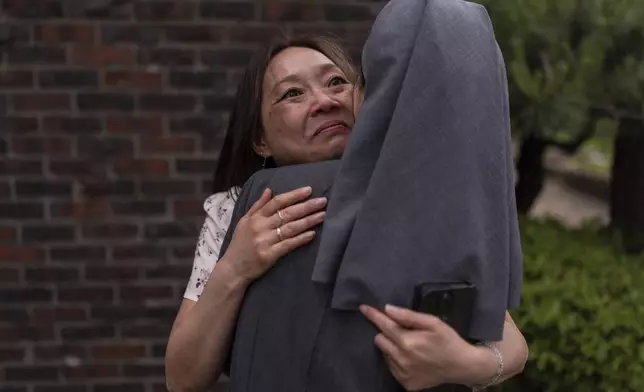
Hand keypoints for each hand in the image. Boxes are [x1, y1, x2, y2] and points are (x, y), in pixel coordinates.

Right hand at [222, 186, 326, 282]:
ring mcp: (265, 241)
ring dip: (308, 221)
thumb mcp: (244, 221)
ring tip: (322, 215)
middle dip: (306, 206)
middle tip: (323, 201)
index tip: (309, 190)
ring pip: (290, 228)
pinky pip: (288, 245)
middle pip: (287, 213)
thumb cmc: (240, 244)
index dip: (293, 195)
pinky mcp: (269, 255)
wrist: (233, 268)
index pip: (277, 202)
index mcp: (256, 217)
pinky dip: (301, 239)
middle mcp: (261, 227)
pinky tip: (312, 234)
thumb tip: (269, 190)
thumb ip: (258, 205)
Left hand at [360, 304, 487, 390]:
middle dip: (386, 332)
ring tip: (409, 345)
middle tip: (402, 331)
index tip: (363, 308)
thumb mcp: (432, 322)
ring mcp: (403, 374)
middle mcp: (402, 359)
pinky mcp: (406, 383)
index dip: (373, 315)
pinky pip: (391, 367)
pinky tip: (411, 358)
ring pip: (384, 354)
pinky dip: (397, 360)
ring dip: (392, 347)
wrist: (462, 366)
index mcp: (408, 342)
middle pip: (380, 340)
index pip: (384, 325)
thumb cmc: (448, 340)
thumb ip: (408, 316)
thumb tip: (388, 309)